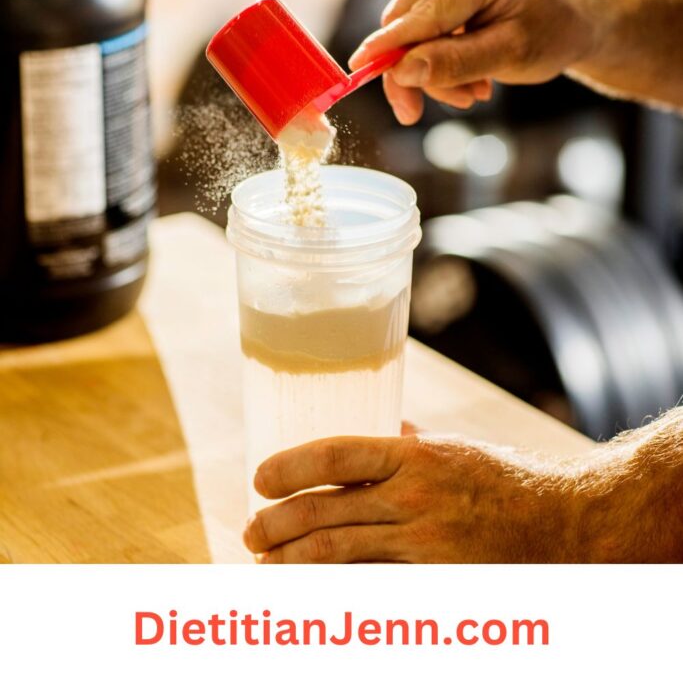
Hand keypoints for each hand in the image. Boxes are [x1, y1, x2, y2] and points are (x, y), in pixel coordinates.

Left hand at [243, 433, 581, 563]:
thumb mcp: (454, 449)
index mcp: (415, 456)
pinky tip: (308, 597)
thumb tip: (376, 429)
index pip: (335, 455)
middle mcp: (415, 498)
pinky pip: (370, 591)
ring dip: (290, 564)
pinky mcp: (434, 584)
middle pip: (324, 513)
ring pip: (337, 558)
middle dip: (276, 526)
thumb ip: (408, 444)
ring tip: (264, 565)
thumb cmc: (504, 481)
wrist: (564, 524)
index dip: (289, 467)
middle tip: (251, 531)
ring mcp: (424, 546)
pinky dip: (332, 594)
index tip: (260, 478)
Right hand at [348, 0, 599, 123]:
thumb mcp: (513, 55)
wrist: (576, 13)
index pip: (425, 13)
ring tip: (476, 87)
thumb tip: (402, 71)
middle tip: (461, 103)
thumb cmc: (554, 31)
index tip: (358, 70)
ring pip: (407, 24)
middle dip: (422, 70)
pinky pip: (414, 19)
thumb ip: (457, 63)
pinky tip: (468, 62)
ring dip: (432, 66)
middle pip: (407, 19)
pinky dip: (434, 50)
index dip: (390, 48)